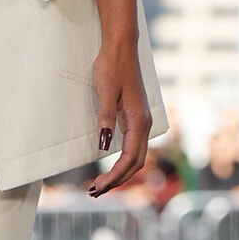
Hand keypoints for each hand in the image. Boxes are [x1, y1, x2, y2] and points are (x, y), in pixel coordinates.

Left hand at [89, 38, 151, 197]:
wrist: (121, 47)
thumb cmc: (112, 66)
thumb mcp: (106, 91)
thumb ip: (106, 117)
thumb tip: (103, 145)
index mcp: (139, 120)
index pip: (129, 158)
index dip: (114, 176)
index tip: (97, 187)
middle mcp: (144, 124)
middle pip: (135, 163)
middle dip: (117, 180)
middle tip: (94, 192)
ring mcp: (141, 121)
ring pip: (135, 156)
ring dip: (120, 173)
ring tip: (100, 185)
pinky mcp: (135, 118)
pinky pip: (132, 147)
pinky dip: (122, 162)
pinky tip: (110, 167)